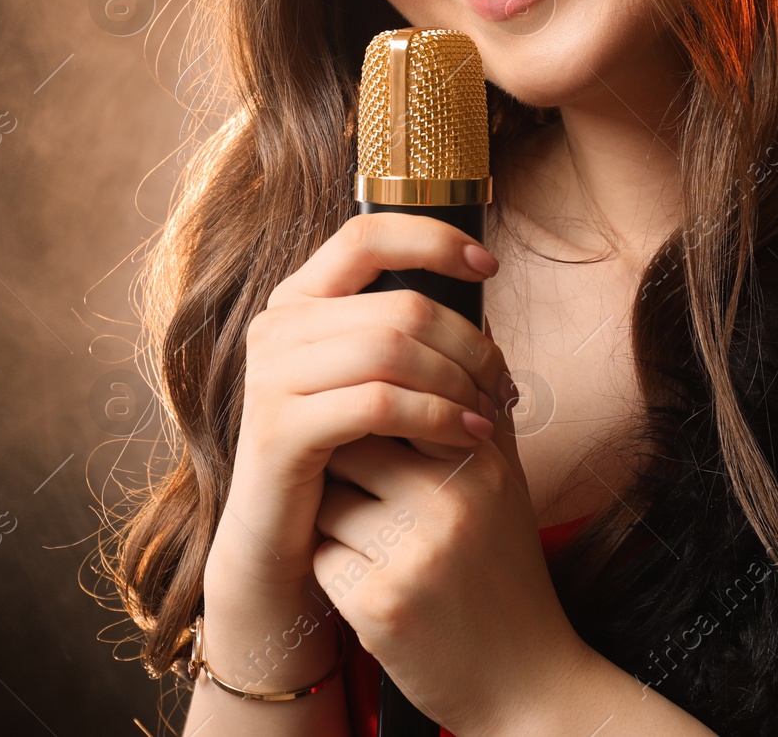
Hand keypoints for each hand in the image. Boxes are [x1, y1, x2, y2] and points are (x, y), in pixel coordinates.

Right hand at [202, 212, 509, 641]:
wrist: (282, 542)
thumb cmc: (344, 456)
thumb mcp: (376, 380)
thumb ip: (410, 331)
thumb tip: (480, 279)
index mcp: (299, 301)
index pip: (366, 235)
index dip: (432, 240)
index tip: (488, 266)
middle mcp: (276, 328)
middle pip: (398, 305)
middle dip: (469, 341)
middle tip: (505, 381)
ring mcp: (272, 377)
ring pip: (394, 349)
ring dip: (459, 380)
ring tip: (492, 411)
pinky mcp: (282, 429)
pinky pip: (379, 403)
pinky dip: (436, 415)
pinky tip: (469, 434)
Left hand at [312, 327, 588, 735]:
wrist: (524, 682)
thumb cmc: (504, 573)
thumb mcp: (506, 487)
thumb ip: (481, 414)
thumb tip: (466, 335)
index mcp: (482, 462)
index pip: (395, 395)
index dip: (372, 415)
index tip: (375, 440)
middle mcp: (453, 499)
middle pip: (353, 441)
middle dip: (348, 466)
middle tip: (373, 501)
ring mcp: (415, 552)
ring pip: (328, 498)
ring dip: (337, 522)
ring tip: (383, 552)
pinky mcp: (379, 603)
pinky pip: (321, 556)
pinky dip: (334, 571)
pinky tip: (374, 591)